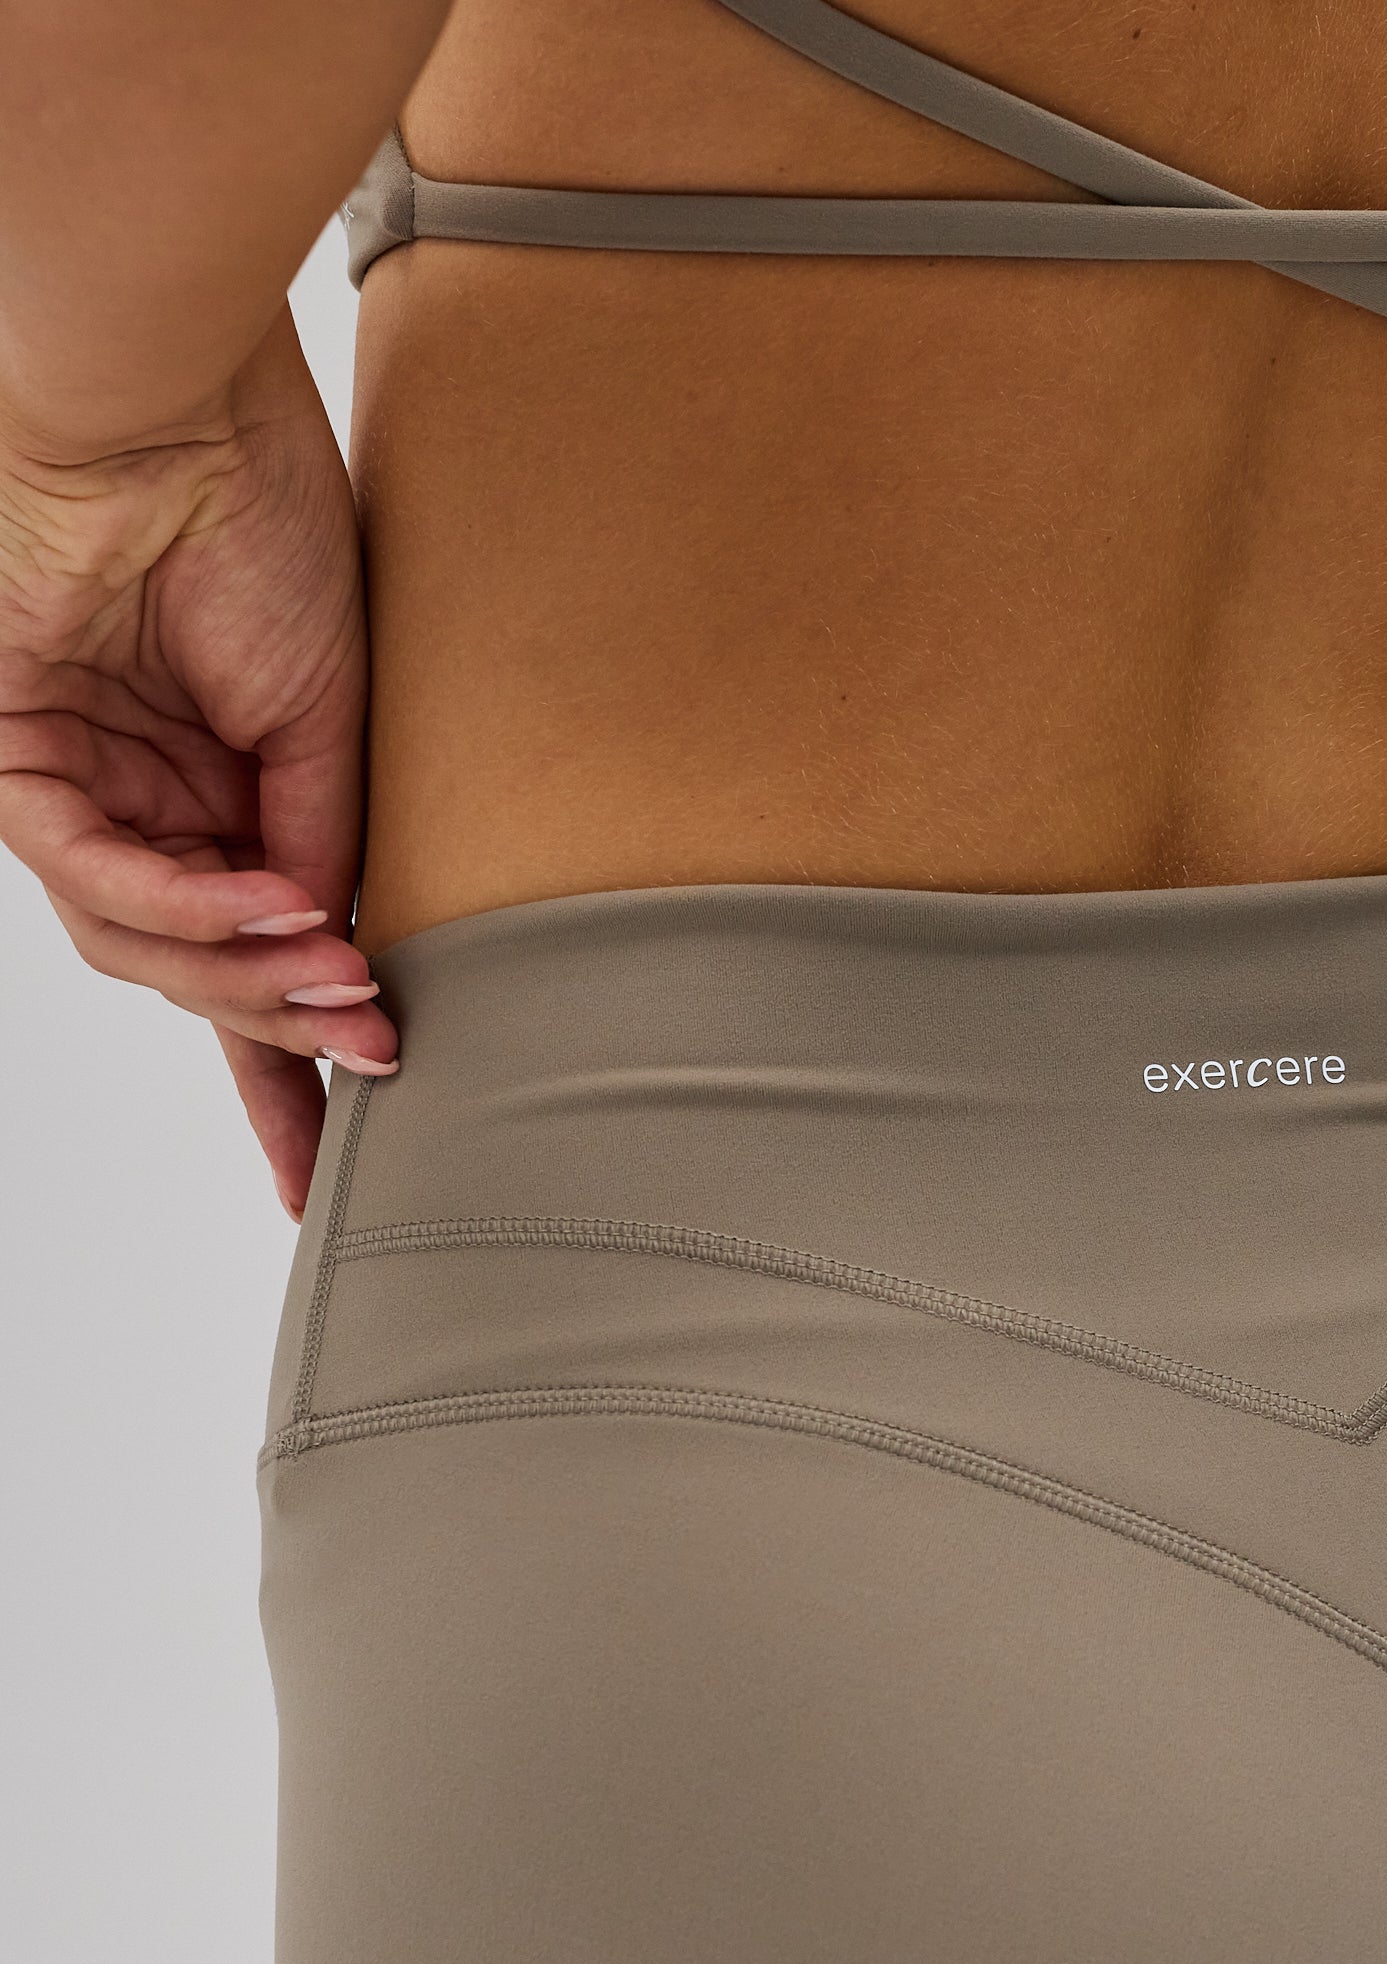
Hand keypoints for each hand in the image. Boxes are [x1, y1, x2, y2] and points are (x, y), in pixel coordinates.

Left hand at [0, 305, 391, 1222]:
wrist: (177, 404)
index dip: (287, 1063)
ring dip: (245, 975)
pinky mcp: (17, 756)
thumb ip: (324, 845)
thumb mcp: (331, 723)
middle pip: (194, 969)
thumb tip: (342, 958)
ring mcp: (77, 782)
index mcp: (216, 790)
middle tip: (375, 1052)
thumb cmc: (260, 517)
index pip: (246, 953)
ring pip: (143, 943)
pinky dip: (190, 904)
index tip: (333, 1160)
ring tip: (340, 983)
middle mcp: (141, 799)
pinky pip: (100, 874)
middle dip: (284, 1024)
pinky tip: (275, 906)